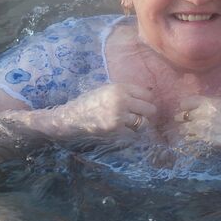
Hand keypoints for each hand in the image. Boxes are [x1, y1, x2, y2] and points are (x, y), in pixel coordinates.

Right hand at [39, 83, 157, 135]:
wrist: (71, 117)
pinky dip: (130, 133)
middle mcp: (121, 100)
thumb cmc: (89, 102)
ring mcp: (119, 116)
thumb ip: (125, 92)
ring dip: (139, 124)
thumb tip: (148, 95)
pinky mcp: (115, 129)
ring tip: (132, 123)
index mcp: (119, 88)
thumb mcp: (107, 90)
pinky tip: (122, 130)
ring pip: (143, 122)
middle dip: (146, 113)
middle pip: (149, 109)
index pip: (147, 94)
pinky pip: (133, 133)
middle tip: (141, 115)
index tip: (143, 104)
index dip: (147, 100)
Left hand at [175, 95, 220, 154]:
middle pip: (181, 116)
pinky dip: (191, 140)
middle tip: (188, 122)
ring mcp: (201, 130)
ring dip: (186, 131)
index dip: (186, 106)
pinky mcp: (204, 143)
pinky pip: (191, 141)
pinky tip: (196, 141)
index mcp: (209, 103)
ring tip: (192, 132)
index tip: (189, 109)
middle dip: (183, 119)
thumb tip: (203, 106)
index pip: (185, 102)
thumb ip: (213, 104)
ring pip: (183, 130)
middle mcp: (201, 115)